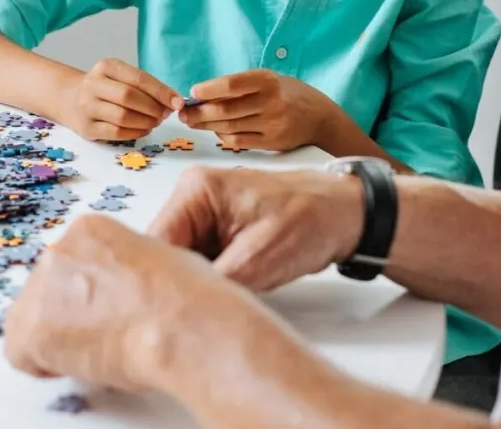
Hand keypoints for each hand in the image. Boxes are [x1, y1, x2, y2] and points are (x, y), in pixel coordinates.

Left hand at [5, 214, 277, 395]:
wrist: (179, 317)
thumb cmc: (181, 293)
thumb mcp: (154, 258)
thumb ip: (121, 267)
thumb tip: (117, 291)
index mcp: (89, 229)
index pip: (66, 265)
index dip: (82, 295)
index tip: (99, 310)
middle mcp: (59, 249)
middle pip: (45, 291)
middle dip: (66, 314)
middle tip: (98, 334)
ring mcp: (41, 286)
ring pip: (31, 321)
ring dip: (57, 338)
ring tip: (97, 349)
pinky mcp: (32, 326)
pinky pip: (20, 353)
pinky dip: (45, 365)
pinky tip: (82, 362)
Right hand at [61, 58, 176, 140]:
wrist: (69, 99)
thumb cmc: (105, 88)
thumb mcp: (121, 77)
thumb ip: (145, 86)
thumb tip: (173, 102)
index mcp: (106, 67)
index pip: (139, 78)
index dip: (161, 92)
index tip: (178, 102)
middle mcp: (93, 84)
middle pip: (130, 97)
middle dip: (153, 108)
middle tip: (165, 114)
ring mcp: (87, 107)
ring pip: (123, 117)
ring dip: (146, 122)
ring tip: (155, 122)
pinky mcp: (86, 128)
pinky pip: (116, 133)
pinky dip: (135, 133)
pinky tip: (144, 129)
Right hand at [148, 166, 363, 289]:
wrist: (345, 214)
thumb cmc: (313, 219)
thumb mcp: (258, 261)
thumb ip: (211, 283)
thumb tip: (177, 308)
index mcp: (197, 188)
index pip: (155, 244)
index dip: (161, 283)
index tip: (168, 312)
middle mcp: (193, 195)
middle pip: (163, 253)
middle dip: (181, 283)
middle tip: (201, 309)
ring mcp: (203, 212)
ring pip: (179, 261)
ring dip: (196, 283)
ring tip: (223, 296)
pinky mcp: (215, 229)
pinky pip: (197, 261)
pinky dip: (210, 280)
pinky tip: (229, 289)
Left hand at [177, 70, 341, 151]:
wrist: (320, 118)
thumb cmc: (288, 94)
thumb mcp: (271, 79)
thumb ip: (242, 85)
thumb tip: (203, 95)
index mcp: (269, 80)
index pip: (232, 85)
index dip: (208, 89)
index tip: (193, 92)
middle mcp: (271, 102)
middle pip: (225, 109)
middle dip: (199, 112)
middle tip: (183, 112)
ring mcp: (271, 125)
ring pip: (228, 127)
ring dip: (205, 125)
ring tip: (192, 122)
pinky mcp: (270, 143)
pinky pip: (237, 142)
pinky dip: (222, 136)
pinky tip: (216, 130)